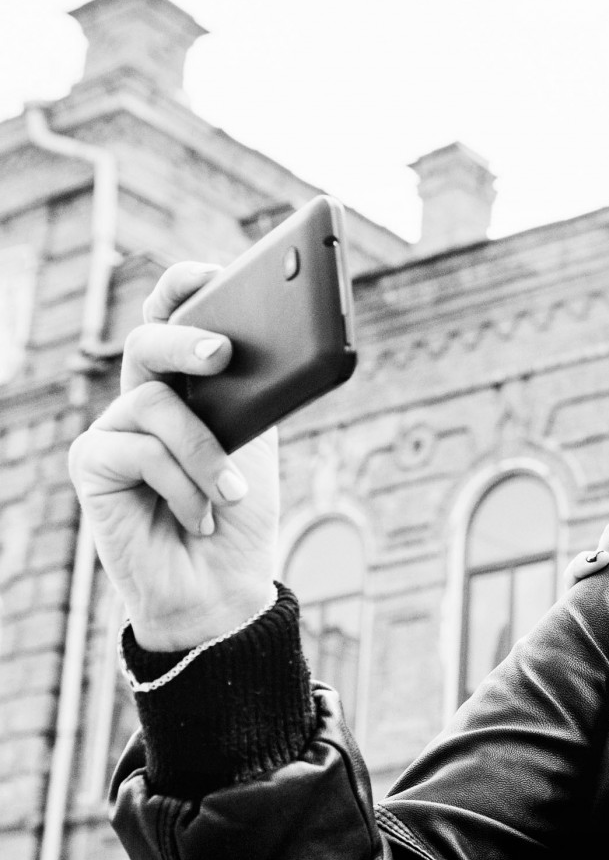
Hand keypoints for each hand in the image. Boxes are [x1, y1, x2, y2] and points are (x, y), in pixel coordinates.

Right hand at [67, 263, 279, 651]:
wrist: (220, 586)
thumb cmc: (240, 517)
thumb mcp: (258, 444)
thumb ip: (250, 393)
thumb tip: (267, 342)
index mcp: (188, 386)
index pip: (173, 317)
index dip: (184, 287)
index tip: (214, 273)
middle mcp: (145, 399)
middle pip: (147, 341)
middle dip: (184, 340)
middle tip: (220, 352)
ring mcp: (114, 429)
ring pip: (156, 405)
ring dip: (205, 456)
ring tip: (227, 497)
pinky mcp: (90, 463)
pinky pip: (137, 449)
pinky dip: (180, 484)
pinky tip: (193, 516)